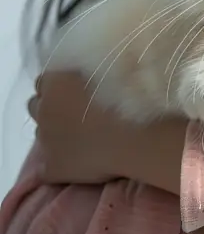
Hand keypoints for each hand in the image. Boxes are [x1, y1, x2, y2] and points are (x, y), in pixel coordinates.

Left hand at [29, 71, 186, 191]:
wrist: (137, 133)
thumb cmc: (130, 93)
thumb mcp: (107, 65)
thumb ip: (86, 66)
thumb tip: (83, 74)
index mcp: (54, 79)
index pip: (44, 81)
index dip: (60, 87)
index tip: (79, 92)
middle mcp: (43, 107)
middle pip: (36, 105)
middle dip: (51, 108)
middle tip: (78, 113)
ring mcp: (45, 139)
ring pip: (41, 133)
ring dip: (55, 132)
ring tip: (83, 136)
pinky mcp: (52, 168)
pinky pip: (47, 167)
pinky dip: (59, 164)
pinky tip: (79, 163)